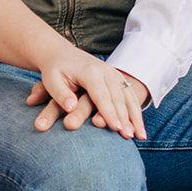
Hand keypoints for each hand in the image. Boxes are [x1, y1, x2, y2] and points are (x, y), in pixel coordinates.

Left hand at [24, 49, 146, 139]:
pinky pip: (131, 96)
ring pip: (128, 97)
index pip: (101, 94)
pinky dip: (137, 112)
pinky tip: (140, 129)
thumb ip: (60, 94)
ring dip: (135, 117)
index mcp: (90, 71)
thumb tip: (71, 107)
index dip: (109, 111)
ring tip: (140, 136)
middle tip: (128, 136)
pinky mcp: (118, 79)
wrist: (62, 54)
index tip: (115, 127)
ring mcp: (114, 74)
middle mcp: (106, 71)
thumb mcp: (51, 80)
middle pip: (118, 97)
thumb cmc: (55, 71)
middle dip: (125, 117)